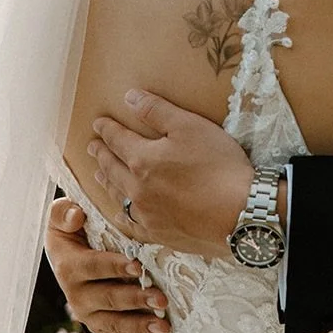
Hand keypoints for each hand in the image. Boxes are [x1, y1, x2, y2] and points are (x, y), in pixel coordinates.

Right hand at [44, 197, 169, 332]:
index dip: (115, 267)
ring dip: (138, 327)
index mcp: (70, 267)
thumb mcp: (62, 216)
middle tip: (161, 300)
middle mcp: (76, 295)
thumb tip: (76, 216)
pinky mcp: (99, 325)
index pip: (94, 267)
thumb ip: (64, 212)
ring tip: (162, 328)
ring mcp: (88, 314)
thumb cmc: (72, 230)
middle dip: (136, 300)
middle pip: (109, 298)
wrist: (67, 255)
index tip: (138, 267)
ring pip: (114, 324)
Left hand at [88, 90, 255, 252]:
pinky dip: (121, 215)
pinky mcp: (159, 234)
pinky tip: (121, 213)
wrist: (239, 214)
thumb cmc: (218, 166)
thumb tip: (129, 98)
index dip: (107, 129)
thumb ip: (157, 111)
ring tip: (100, 174)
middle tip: (92, 147)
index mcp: (142, 159)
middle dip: (101, 154)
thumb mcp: (190, 126)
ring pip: (118, 196)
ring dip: (106, 181)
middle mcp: (137, 188)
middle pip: (112, 168)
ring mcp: (146, 214)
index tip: (98, 123)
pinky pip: (131, 224)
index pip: (118, 140)